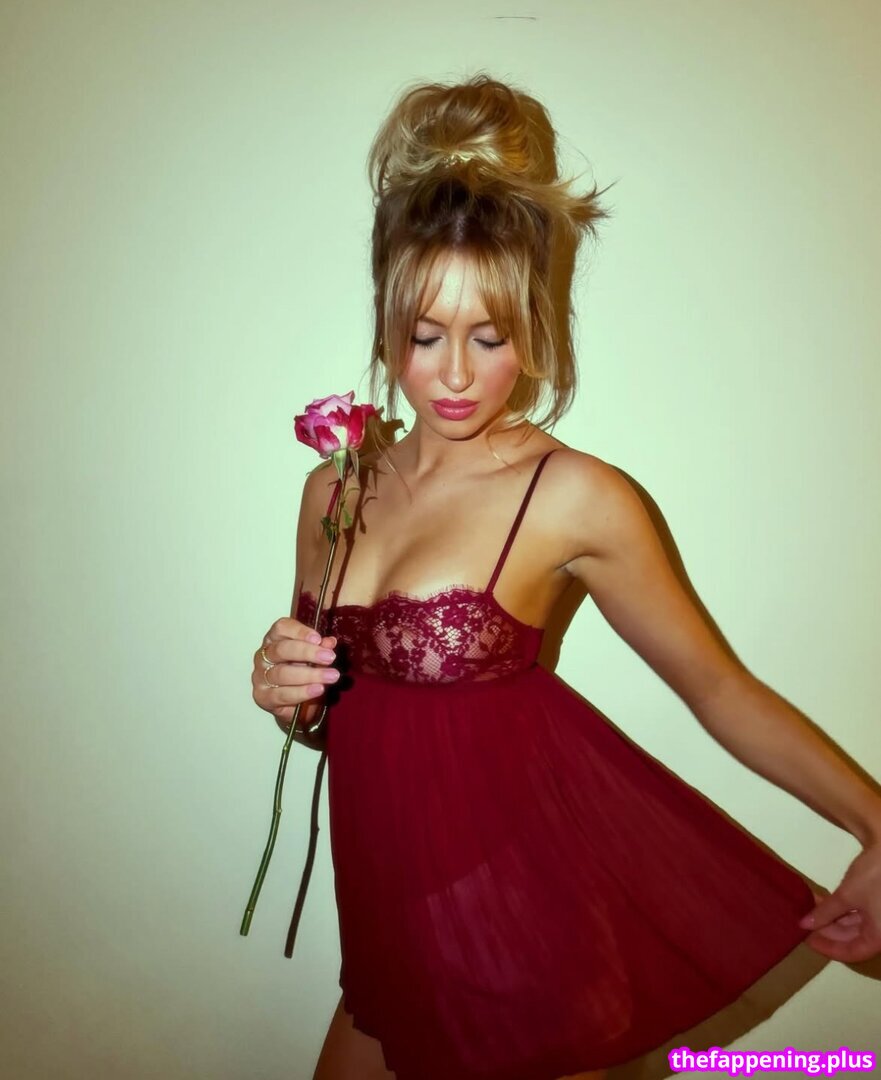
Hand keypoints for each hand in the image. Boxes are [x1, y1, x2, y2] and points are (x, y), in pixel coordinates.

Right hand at [251, 617, 339, 731]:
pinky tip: (317, 689)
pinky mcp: (263, 697)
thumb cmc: (301, 674)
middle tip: (329, 657)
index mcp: (275, 639)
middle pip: (282, 649)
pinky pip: (282, 694)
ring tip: (330, 676)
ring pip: (282, 673)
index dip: (300, 631)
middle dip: (307, 653)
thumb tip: (329, 643)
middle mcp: (264, 656)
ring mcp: (261, 676)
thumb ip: (321, 649)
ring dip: (309, 675)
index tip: (318, 638)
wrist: (294, 705)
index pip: (282, 628)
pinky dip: (302, 692)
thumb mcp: (314, 658)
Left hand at [799, 843, 880, 960]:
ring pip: (853, 924)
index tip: (806, 939)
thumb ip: (825, 912)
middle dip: (826, 930)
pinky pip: (857, 913)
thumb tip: (805, 924)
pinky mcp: (878, 903)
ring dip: (831, 917)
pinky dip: (840, 908)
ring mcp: (880, 917)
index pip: (851, 952)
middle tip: (803, 921)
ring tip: (809, 908)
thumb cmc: (874, 877)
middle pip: (852, 938)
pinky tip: (822, 901)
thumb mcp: (847, 895)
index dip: (827, 947)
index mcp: (879, 937)